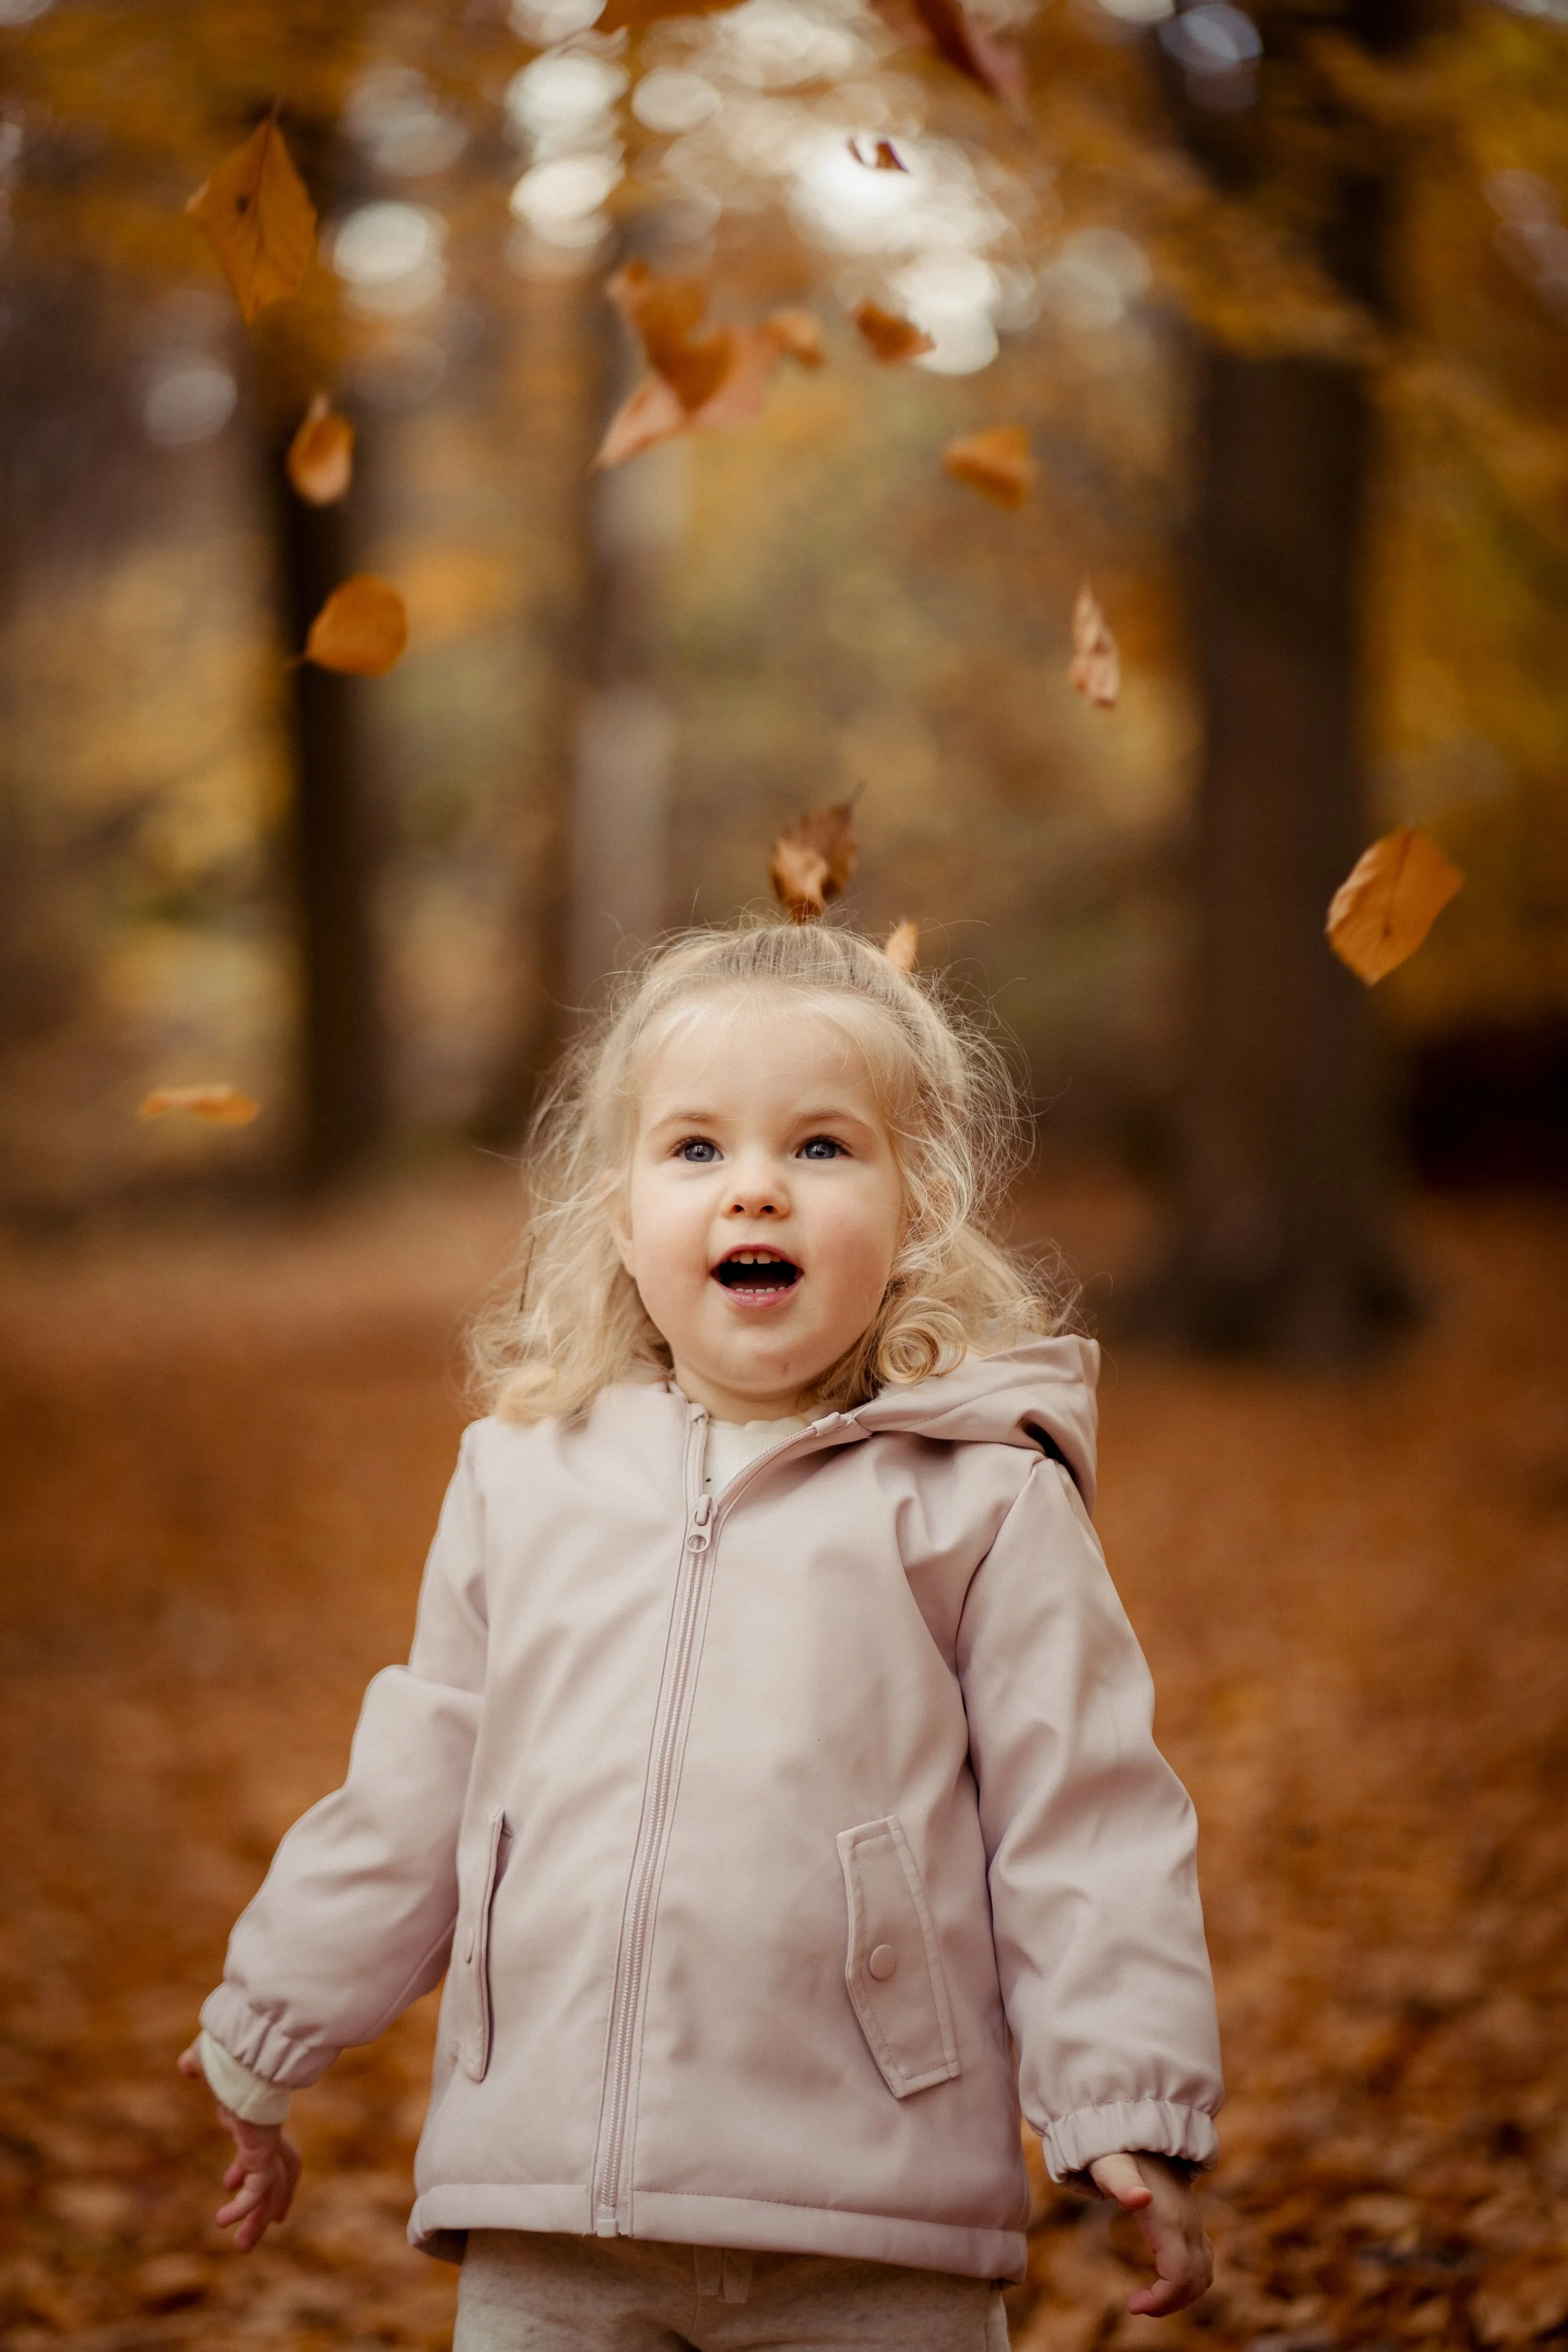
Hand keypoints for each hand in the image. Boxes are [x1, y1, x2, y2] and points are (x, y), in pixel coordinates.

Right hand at [177, 2039, 300, 2251]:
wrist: (244, 2044)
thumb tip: (188, 2063)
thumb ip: (200, 2064)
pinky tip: (223, 2220)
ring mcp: (266, 2140)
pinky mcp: (262, 2148)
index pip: (263, 2145)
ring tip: (241, 2246)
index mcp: (257, 2112)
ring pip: (270, 2188)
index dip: (248, 2167)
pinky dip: (243, 2207)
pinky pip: (257, 2188)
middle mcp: (266, 2129)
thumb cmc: (226, 2046)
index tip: (229, 2183)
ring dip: (258, 2219)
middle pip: (279, 2170)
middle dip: (272, 2200)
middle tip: (273, 2223)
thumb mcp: (209, 2060)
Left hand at [1088, 2150, 1212, 2316]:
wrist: (1136, 2129)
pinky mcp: (1189, 2221)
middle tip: (1136, 2304)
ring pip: (1203, 2274)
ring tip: (1146, 2298)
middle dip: (1169, 2303)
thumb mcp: (1112, 2166)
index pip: (1181, 2276)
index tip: (1131, 2305)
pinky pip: (1200, 2261)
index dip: (1161, 2300)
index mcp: (1170, 2220)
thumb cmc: (1116, 2151)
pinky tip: (1161, 2280)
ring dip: (1179, 2294)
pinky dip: (1186, 2281)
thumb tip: (1140, 2199)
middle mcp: (1187, 2224)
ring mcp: (1192, 2223)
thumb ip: (1122, 2183)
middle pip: (1195, 2281)